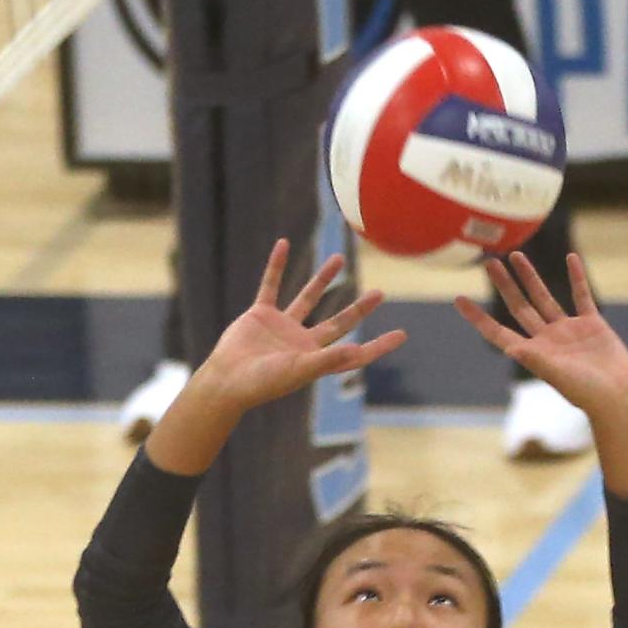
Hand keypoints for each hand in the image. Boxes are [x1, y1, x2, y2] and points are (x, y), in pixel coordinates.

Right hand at [196, 238, 406, 412]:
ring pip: (308, 298)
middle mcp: (303, 342)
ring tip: (338, 259)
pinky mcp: (261, 315)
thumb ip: (327, 360)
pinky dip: (276, 266)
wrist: (226, 380)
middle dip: (359, 309)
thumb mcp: (298, 371)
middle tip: (380, 293)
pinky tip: (284, 245)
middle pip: (339, 322)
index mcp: (316, 360)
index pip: (355, 352)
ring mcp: (282, 327)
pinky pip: (271, 284)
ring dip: (322, 279)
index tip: (401, 335)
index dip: (378, 345)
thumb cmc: (262, 383)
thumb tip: (357, 349)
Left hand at [454, 252, 627, 418]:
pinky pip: (581, 296)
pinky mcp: (591, 325)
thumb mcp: (557, 375)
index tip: (458, 299)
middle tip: (489, 262)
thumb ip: (535, 359)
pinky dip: (577, 277)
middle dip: (504, 285)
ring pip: (545, 298)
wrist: (617, 397)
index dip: (478, 317)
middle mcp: (547, 339)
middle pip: (519, 307)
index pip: (498, 332)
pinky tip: (571, 258)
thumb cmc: (585, 392)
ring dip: (531, 277)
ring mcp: (568, 331)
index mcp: (533, 352)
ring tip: (516, 255)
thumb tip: (509, 348)